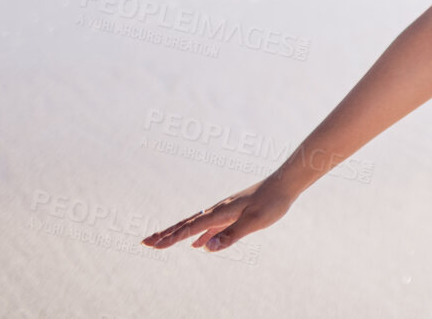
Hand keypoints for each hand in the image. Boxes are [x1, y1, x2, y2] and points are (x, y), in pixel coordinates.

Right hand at [141, 176, 295, 252]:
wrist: (286, 183)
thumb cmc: (272, 203)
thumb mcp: (253, 222)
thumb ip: (230, 235)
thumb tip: (205, 248)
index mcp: (220, 212)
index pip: (190, 227)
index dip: (171, 237)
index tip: (153, 245)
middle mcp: (218, 210)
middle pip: (187, 223)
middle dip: (166, 234)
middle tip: (146, 242)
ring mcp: (225, 211)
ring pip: (196, 224)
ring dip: (179, 233)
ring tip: (163, 241)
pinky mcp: (233, 213)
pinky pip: (210, 226)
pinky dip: (200, 235)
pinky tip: (199, 244)